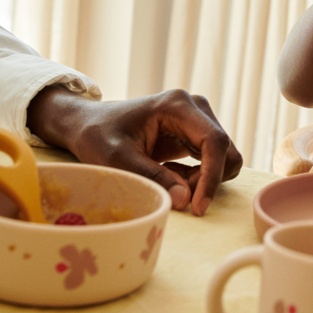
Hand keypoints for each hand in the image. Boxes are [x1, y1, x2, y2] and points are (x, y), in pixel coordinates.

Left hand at [27, 87, 242, 215]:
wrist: (88, 124)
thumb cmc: (98, 136)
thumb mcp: (118, 159)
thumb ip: (153, 178)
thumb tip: (186, 200)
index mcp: (177, 105)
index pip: (214, 141)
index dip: (212, 176)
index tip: (198, 207)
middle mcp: (194, 108)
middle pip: (224, 149)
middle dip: (208, 180)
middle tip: (179, 196)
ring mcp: (196, 120)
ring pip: (222, 157)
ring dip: (203, 180)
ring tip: (171, 184)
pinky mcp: (194, 133)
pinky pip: (211, 161)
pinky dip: (198, 177)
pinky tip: (172, 177)